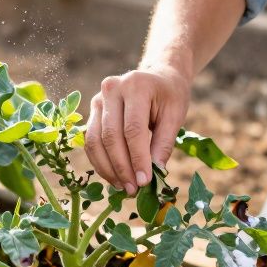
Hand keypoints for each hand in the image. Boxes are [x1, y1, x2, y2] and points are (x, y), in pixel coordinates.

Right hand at [84, 65, 190, 193]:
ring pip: (95, 141)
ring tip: (124, 187)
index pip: (133, 129)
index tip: (145, 181)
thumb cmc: (170, 97)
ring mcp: (97, 99)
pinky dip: (101, 162)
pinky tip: (114, 177)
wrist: (158, 78)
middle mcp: (111, 89)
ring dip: (108, 168)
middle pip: (110, 136)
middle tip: (134, 189)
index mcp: (136, 85)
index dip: (137, 158)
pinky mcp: (92, 111)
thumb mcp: (175, 116)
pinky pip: (90, 141)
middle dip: (122, 167)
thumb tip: (154, 174)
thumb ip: (163, 144)